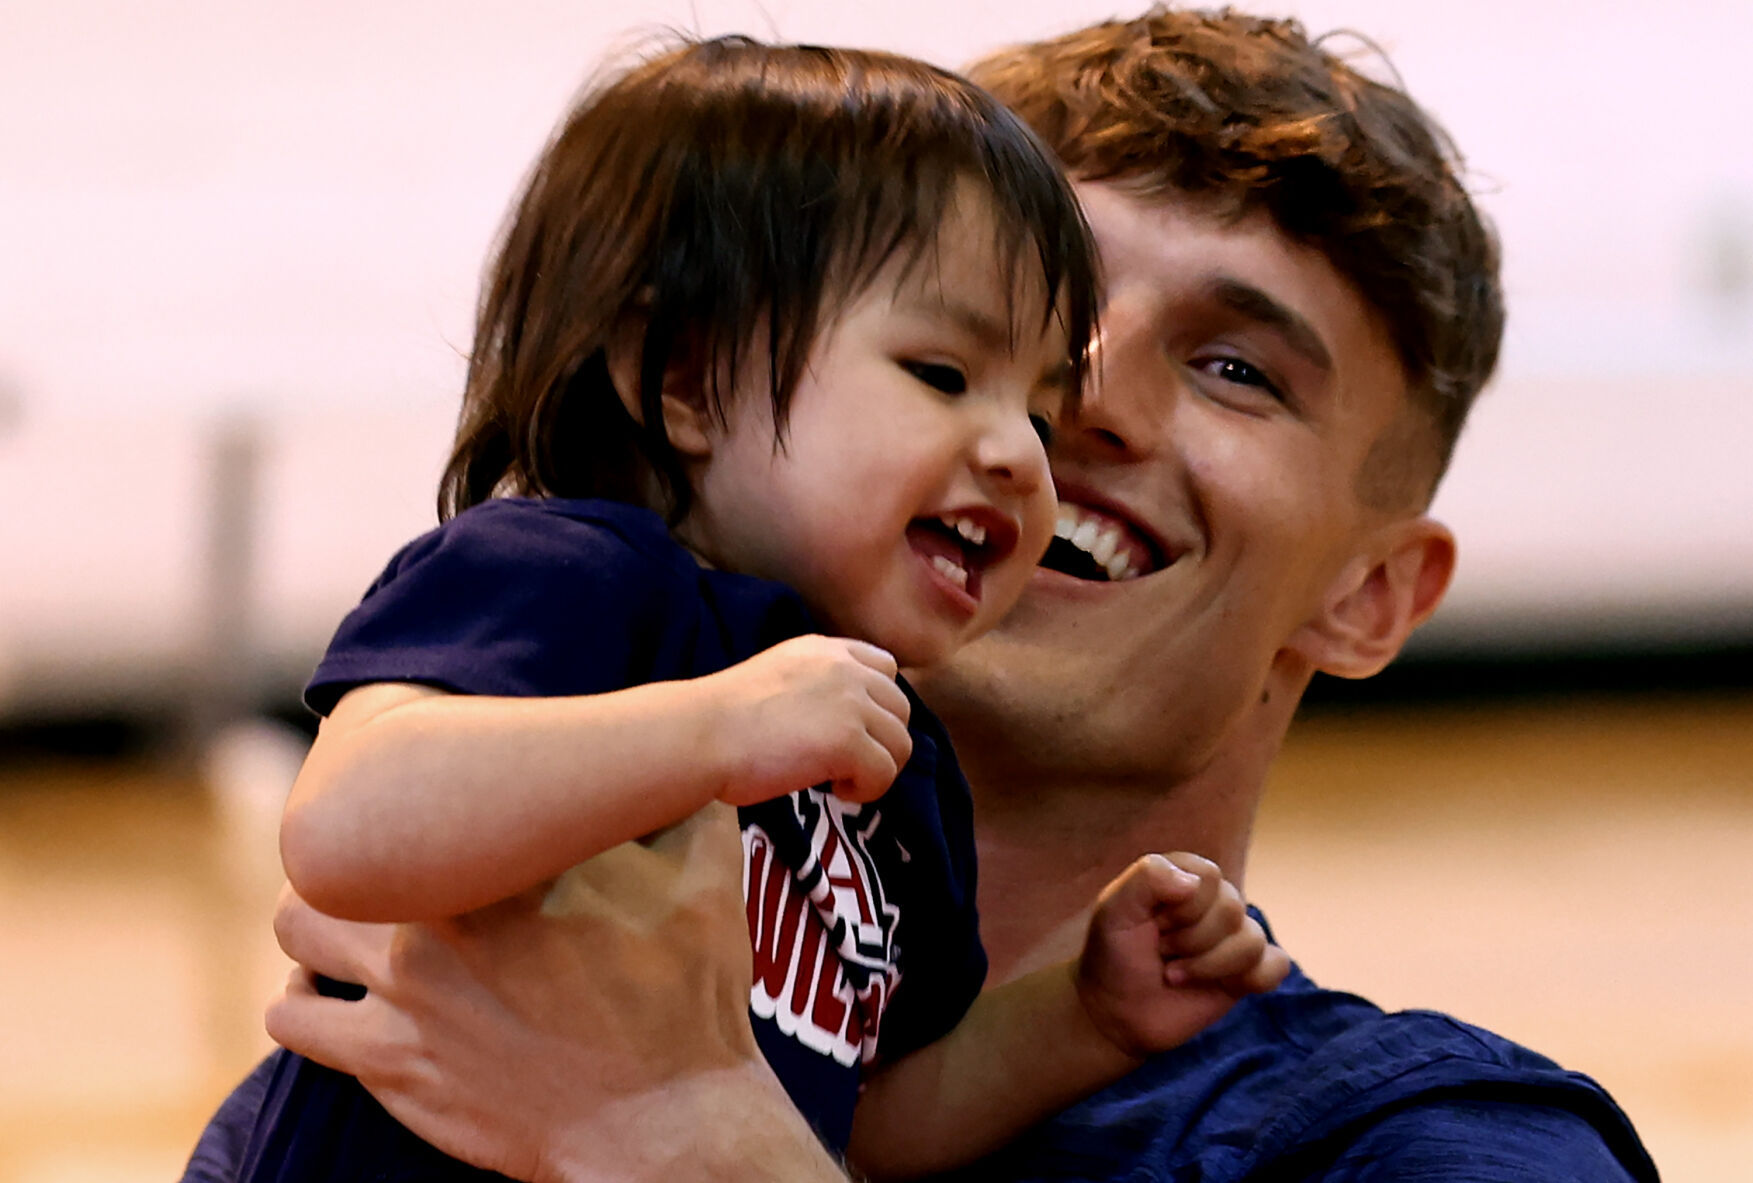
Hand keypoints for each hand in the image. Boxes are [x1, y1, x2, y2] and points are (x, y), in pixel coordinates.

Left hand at [265, 805, 839, 1182]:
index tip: (432, 793)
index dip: (419, 781)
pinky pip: (292, 1021)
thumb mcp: (706, 868)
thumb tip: (669, 748)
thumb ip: (680, 790)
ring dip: (315, 922)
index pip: (423, 784)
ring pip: (298, 930)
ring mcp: (405, 994)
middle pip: (338, 847)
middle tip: (381, 862)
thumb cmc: (689, 992)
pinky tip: (331, 1000)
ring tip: (345, 928)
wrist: (667, 1119)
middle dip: (352, 848)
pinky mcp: (390, 1065)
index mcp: (506, 857)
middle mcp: (436, 915)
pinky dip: (302, 1004)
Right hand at [703, 634, 910, 805]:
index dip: (878, 705)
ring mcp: (851, 704)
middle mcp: (847, 669)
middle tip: (847, 764)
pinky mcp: (849, 742)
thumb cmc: (724, 715)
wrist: (702, 733)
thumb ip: (816, 685)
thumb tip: (843, 718)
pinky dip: (865, 790)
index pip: (886, 668)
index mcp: (827, 650)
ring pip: (900, 745)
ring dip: (876, 768)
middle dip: (881, 741)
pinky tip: (834, 790)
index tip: (855, 729)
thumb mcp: (778, 675)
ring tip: (838, 780)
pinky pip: (884, 774)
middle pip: (900, 710)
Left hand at [1076, 852, 1289, 1058]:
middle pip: (1230, 910)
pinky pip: (1275, 967)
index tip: (1152, 924)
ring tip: (1176, 975)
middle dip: (1189, 940)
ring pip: (1251, 941)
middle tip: (1161, 952)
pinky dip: (1250, 979)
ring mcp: (1234, 937)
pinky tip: (1220, 987)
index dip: (1179, 907)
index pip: (1208, 876)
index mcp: (1185, 876)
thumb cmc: (1113, 955)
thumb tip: (1194, 884)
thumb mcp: (1113, 910)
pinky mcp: (1249, 972)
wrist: (1115, 1011)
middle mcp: (1215, 901)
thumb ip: (1146, 879)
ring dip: (1207, 966)